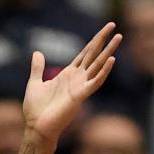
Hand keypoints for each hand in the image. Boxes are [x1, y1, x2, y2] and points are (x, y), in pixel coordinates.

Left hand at [23, 22, 120, 144]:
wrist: (36, 128)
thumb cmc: (35, 110)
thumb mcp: (34, 83)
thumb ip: (38, 68)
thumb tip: (37, 52)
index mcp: (68, 74)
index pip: (85, 53)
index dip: (94, 41)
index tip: (105, 29)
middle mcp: (77, 78)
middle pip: (93, 55)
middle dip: (103, 40)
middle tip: (114, 25)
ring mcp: (80, 87)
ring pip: (98, 65)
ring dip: (109, 51)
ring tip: (118, 38)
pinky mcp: (80, 96)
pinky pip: (95, 82)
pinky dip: (104, 72)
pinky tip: (112, 60)